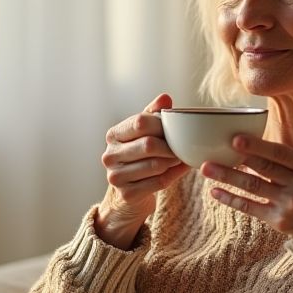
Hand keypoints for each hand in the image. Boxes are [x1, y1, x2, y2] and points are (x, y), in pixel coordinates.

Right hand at [96, 93, 189, 248]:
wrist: (128, 195)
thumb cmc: (139, 157)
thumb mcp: (143, 134)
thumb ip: (153, 115)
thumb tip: (165, 97)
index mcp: (113, 135)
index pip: (140, 122)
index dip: (162, 124)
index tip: (174, 128)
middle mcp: (109, 156)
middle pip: (149, 144)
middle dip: (170, 145)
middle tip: (183, 146)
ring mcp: (116, 177)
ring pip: (156, 164)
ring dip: (174, 160)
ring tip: (181, 157)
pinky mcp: (127, 194)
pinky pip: (159, 182)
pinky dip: (175, 175)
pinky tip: (181, 169)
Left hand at [201, 135, 292, 236]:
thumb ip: (290, 159)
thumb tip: (253, 144)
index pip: (279, 153)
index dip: (256, 146)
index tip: (235, 138)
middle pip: (263, 169)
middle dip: (235, 160)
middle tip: (212, 152)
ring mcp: (289, 204)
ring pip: (252, 187)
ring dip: (227, 177)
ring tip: (206, 169)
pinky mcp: (279, 220)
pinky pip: (250, 207)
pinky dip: (231, 199)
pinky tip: (215, 192)